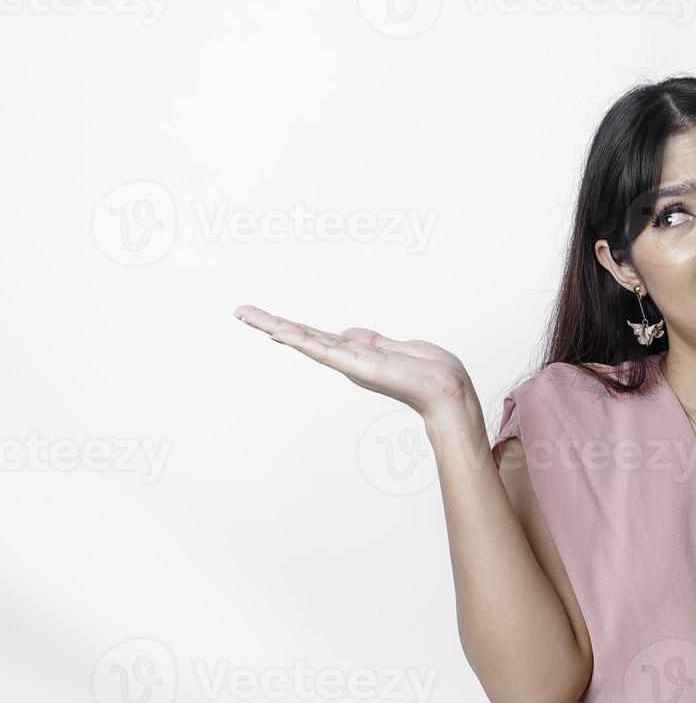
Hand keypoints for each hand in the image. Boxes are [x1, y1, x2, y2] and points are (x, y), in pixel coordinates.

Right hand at [233, 304, 473, 417]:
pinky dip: (300, 339)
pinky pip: (322, 349)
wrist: (446, 389)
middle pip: (303, 337)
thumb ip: (373, 342)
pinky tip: (278, 330)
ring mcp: (349, 363)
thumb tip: (349, 333)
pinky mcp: (355, 365)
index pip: (318, 338)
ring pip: (305, 341)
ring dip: (275, 327)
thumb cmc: (431, 373)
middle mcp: (348, 359)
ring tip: (247, 315)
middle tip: (241, 312)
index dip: (293, 328)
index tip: (268, 319)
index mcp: (358, 354)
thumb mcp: (398, 348)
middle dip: (272, 324)